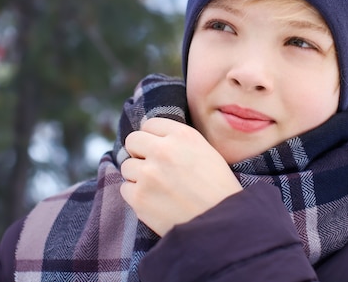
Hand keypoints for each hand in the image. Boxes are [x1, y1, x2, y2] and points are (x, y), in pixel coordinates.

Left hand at [120, 117, 242, 236]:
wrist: (221, 223)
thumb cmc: (218, 188)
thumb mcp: (206, 152)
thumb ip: (179, 141)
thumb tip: (153, 139)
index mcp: (182, 135)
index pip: (150, 124)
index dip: (152, 137)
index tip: (157, 148)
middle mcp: (163, 150)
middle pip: (132, 141)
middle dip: (139, 152)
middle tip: (152, 166)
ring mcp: (148, 174)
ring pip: (127, 166)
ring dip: (138, 175)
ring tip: (157, 187)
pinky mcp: (139, 197)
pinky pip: (125, 189)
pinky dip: (136, 195)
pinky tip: (154, 201)